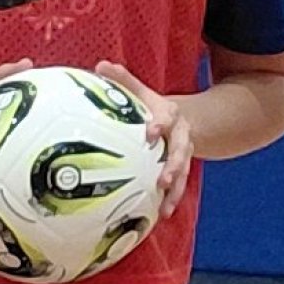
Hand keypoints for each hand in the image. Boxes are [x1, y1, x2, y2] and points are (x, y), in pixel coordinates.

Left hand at [90, 61, 197, 202]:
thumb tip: (100, 65)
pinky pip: (177, 188)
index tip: (150, 132)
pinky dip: (169, 201)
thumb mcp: (140, 93)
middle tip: (163, 179)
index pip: (166, 119)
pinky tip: (159, 218)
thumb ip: (123, 80)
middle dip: (174, 165)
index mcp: (169, 116)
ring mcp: (182, 156)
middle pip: (180, 151)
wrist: (182, 120)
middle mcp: (180, 137)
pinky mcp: (179, 171)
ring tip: (165, 208)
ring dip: (175, 191)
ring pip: (183, 174)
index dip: (159, 125)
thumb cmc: (150, 108)